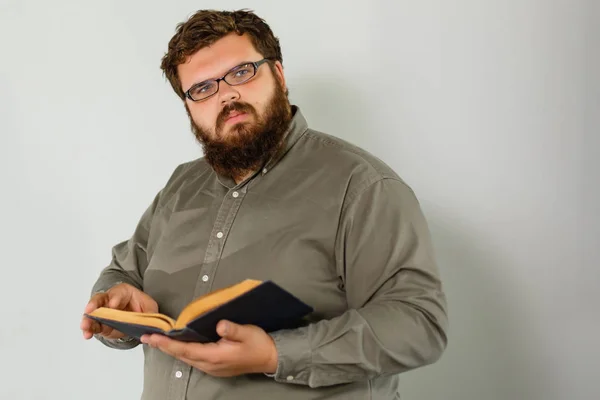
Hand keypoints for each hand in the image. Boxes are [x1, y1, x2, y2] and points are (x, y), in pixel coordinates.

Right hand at [80, 282, 157, 339]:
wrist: (135, 315)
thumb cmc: (141, 306)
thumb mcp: (150, 307)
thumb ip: (150, 315)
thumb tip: (152, 326)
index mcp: (123, 291)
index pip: (118, 293)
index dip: (115, 298)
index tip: (113, 304)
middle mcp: (109, 299)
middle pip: (99, 300)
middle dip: (94, 305)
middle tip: (89, 311)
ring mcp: (103, 312)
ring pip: (93, 313)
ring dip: (88, 320)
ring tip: (85, 327)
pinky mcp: (101, 324)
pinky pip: (93, 325)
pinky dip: (89, 330)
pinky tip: (87, 335)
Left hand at [140, 320, 277, 376]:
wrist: (270, 358)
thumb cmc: (259, 344)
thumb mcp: (248, 332)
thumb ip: (232, 329)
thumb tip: (219, 324)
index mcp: (215, 356)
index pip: (185, 349)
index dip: (167, 344)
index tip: (152, 337)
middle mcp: (210, 364)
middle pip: (181, 355)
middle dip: (163, 346)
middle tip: (146, 337)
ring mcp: (212, 367)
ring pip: (186, 358)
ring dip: (171, 349)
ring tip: (158, 340)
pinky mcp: (215, 366)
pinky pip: (193, 359)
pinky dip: (182, 351)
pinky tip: (178, 345)